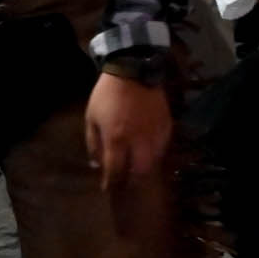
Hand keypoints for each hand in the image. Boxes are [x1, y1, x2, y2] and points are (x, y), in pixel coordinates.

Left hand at [83, 73, 171, 189]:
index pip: (115, 170)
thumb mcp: (91, 118)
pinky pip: (163, 146)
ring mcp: (155, 133)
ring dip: (145, 169)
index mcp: (116, 139)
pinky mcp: (166, 124)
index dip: (111, 182)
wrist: (132, 70)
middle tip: (126, 182)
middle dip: (132, 181)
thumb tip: (97, 164)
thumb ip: (94, 143)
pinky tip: (149, 153)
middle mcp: (138, 140)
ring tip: (138, 169)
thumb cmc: (106, 95)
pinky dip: (156, 154)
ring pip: (155, 161)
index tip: (107, 187)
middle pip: (140, 172)